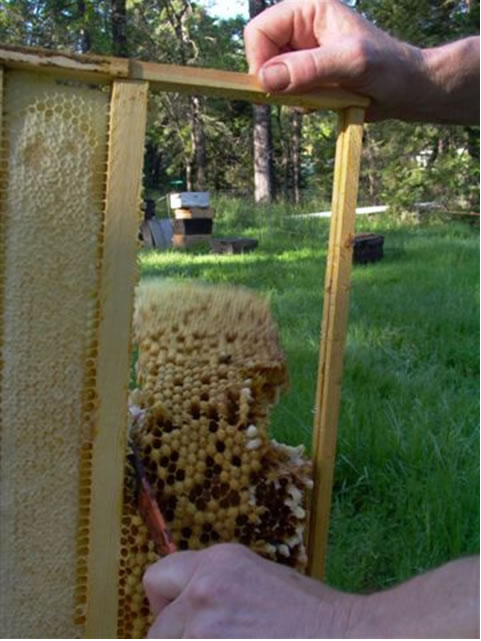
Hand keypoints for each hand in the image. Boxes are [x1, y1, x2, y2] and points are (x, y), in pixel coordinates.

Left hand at [143, 543, 358, 637]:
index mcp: (217, 561)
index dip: (164, 607)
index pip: (156, 580)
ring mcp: (205, 629)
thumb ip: (215, 588)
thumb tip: (186, 613)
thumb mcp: (257, 580)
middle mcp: (204, 588)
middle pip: (156, 630)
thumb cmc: (310, 616)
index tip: (179, 623)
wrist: (346, 638)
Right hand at [244, 0, 479, 123]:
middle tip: (305, 93)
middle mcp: (302, 28)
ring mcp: (305, 53)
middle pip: (261, 55)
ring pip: (272, 77)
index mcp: (308, 10)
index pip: (258, 31)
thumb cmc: (388, 68)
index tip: (277, 86)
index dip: (260, 60)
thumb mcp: (351, 64)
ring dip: (291, 94)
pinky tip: (325, 101)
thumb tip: (266, 78)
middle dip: (277, 80)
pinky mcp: (310, 75)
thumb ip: (309, 68)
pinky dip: (300, 102)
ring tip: (323, 95)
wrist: (408, 89)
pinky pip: (287, 91)